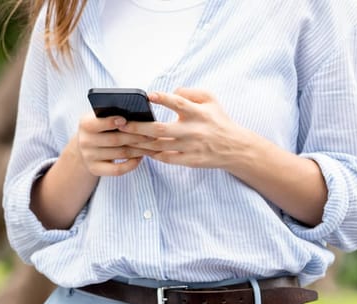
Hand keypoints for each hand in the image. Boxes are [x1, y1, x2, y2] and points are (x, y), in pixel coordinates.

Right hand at [72, 114, 156, 175]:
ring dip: (138, 150)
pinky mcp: (95, 169)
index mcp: (85, 124)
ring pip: (119, 154)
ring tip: (151, 145)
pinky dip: (131, 164)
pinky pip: (117, 170)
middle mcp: (84, 141)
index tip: (125, 120)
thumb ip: (112, 113)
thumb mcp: (101, 117)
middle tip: (152, 135)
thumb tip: (136, 112)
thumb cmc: (101, 127)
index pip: (98, 123)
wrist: (86, 146)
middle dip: (136, 137)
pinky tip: (140, 157)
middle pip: (114, 140)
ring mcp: (88, 157)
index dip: (111, 122)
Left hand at [118, 88, 257, 169]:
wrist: (234, 147)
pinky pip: (167, 158)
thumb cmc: (218, 120)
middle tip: (122, 124)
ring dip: (140, 143)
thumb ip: (191, 92)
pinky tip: (142, 150)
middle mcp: (193, 130)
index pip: (179, 103)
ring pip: (159, 146)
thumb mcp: (211, 100)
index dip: (163, 98)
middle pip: (161, 130)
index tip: (148, 95)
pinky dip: (153, 155)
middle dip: (139, 127)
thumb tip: (171, 91)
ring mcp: (191, 147)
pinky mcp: (190, 160)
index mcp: (198, 113)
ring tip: (125, 138)